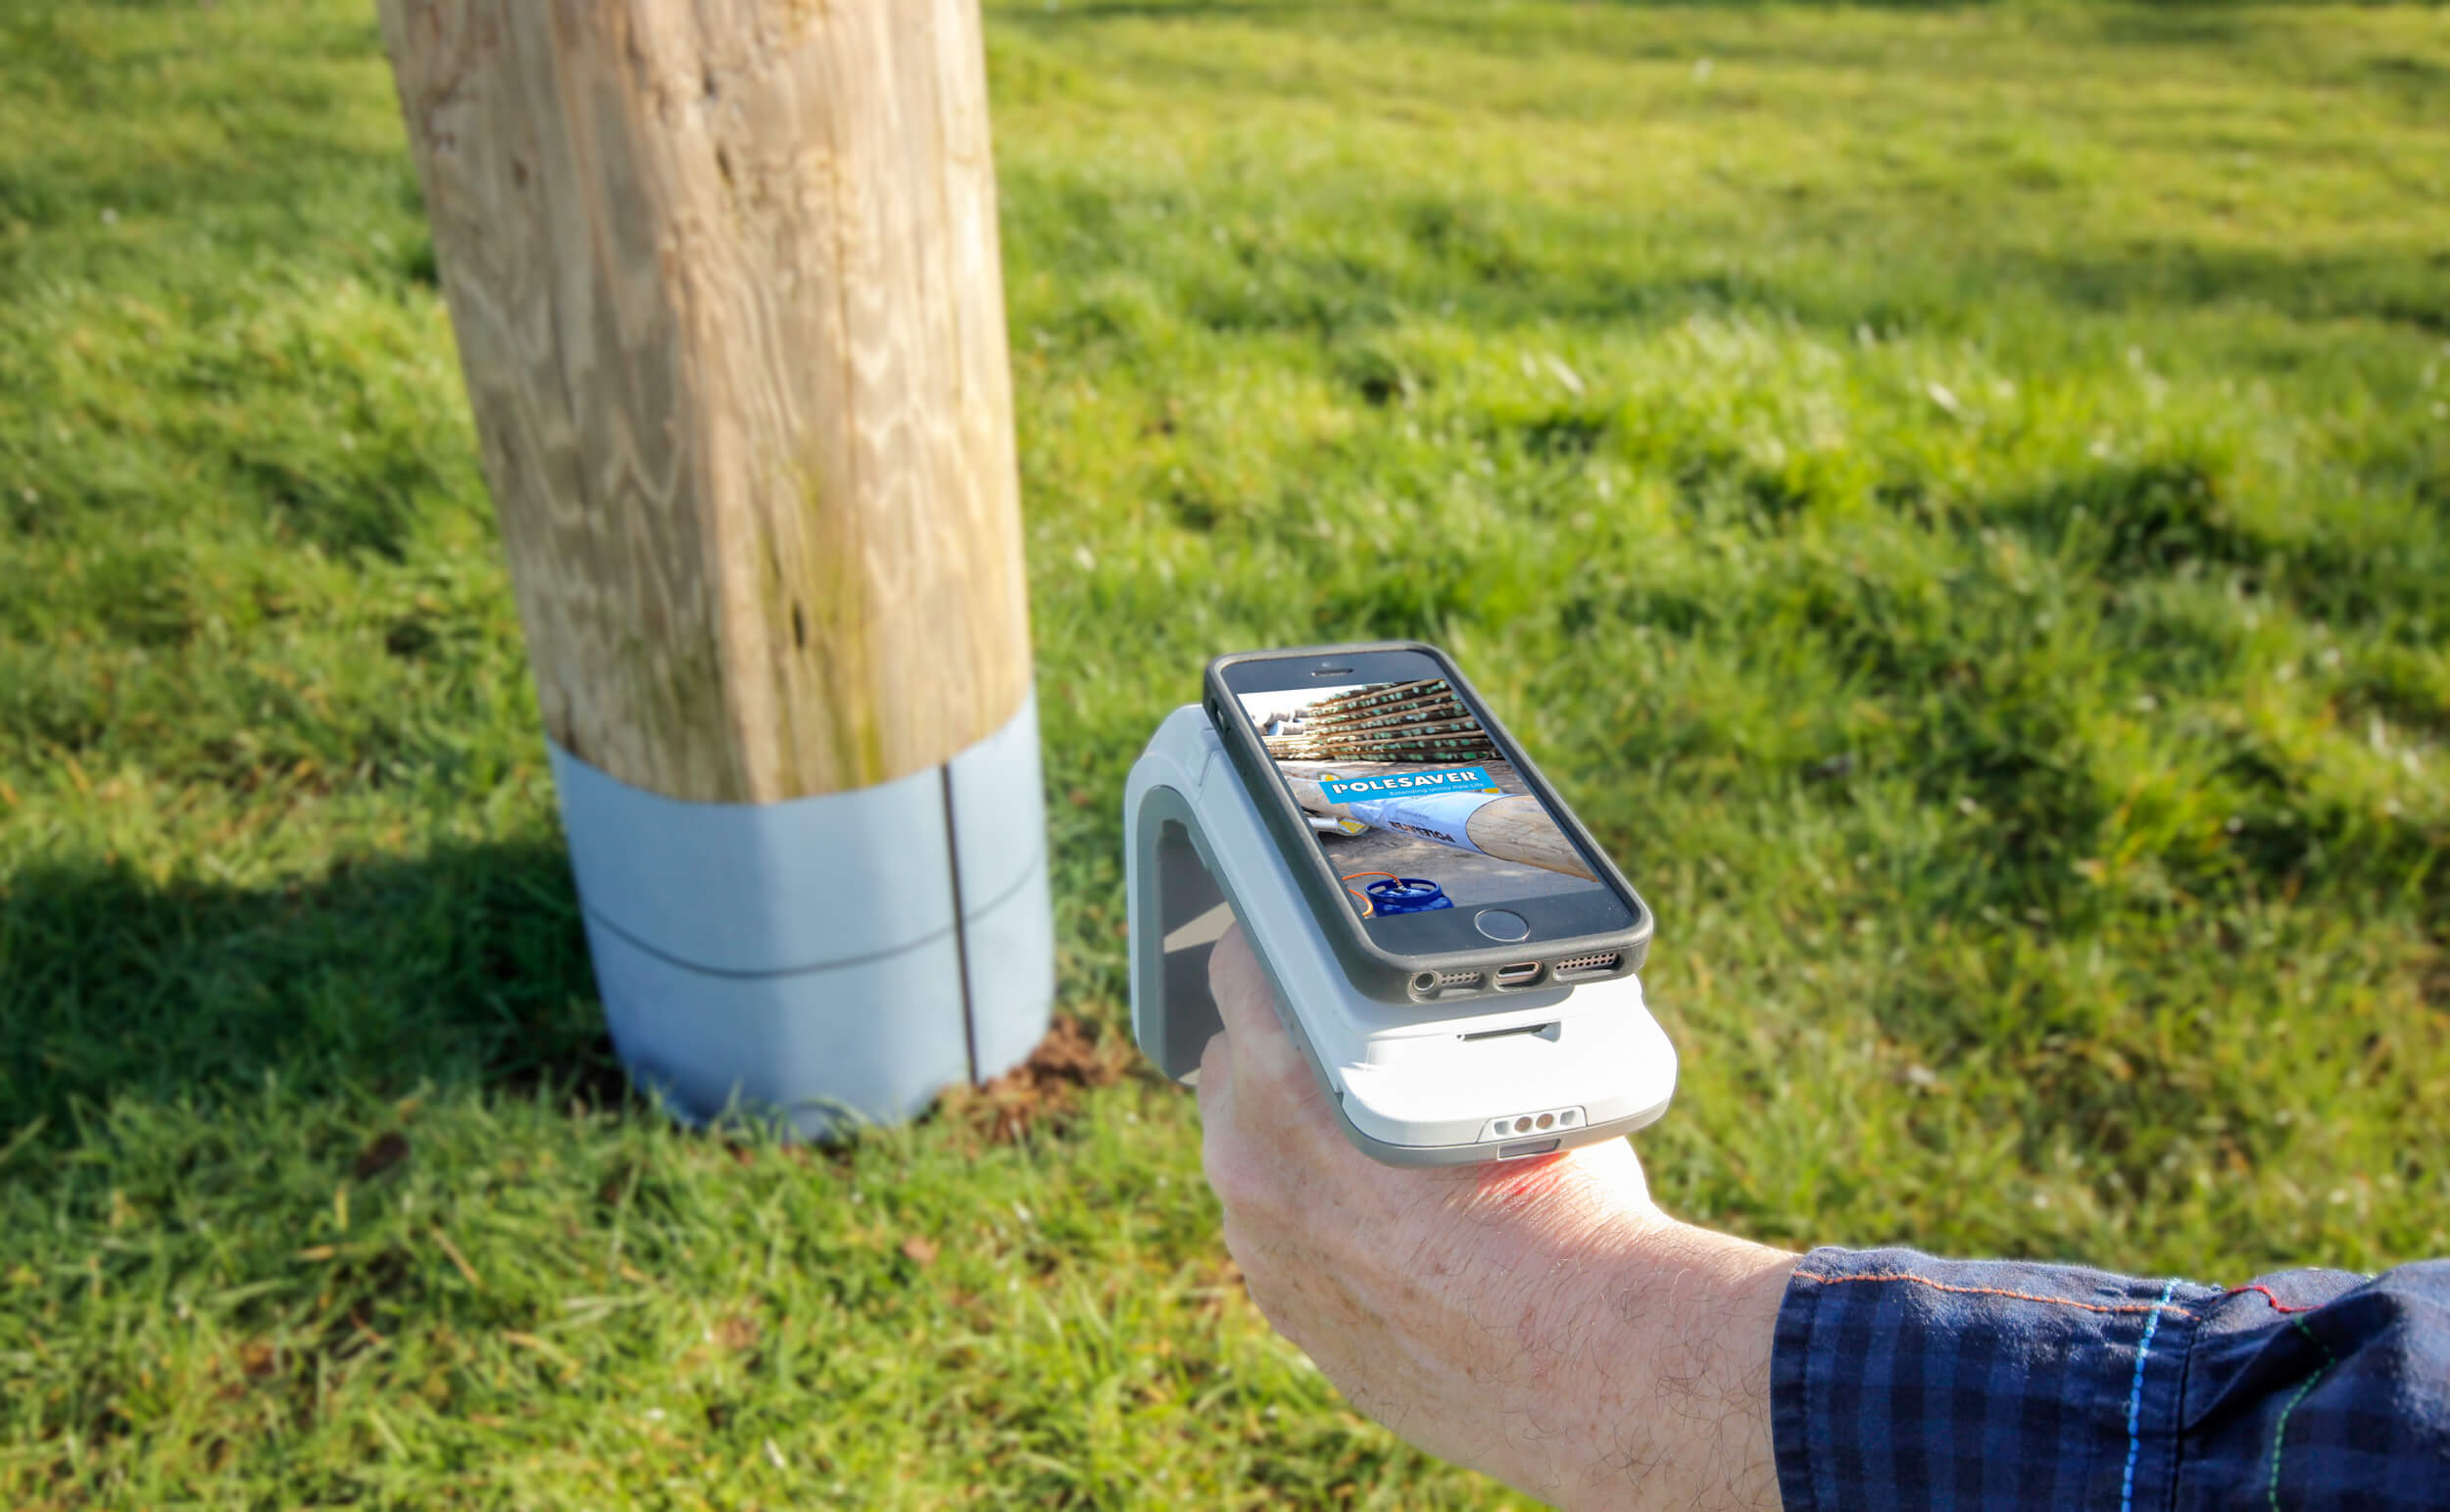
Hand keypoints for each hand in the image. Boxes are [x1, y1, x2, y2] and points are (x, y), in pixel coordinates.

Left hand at [1196, 925, 1795, 1510]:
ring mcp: (1258, 1242)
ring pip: (1253, 1159)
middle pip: (1234, 1066)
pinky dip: (1322, 1226)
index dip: (1280, 950)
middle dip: (1285, 1056)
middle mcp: (1249, 1154)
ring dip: (1299, 1146)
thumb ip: (1424, 1031)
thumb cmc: (1559, 1196)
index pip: (1241, 965)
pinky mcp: (1285, 1310)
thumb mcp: (1502, 1063)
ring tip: (1394, 1160)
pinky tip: (1396, 1235)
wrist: (1585, 1350)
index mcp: (1288, 1069)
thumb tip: (1435, 1010)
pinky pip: (1282, 1239)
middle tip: (1368, 1062)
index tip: (1310, 955)